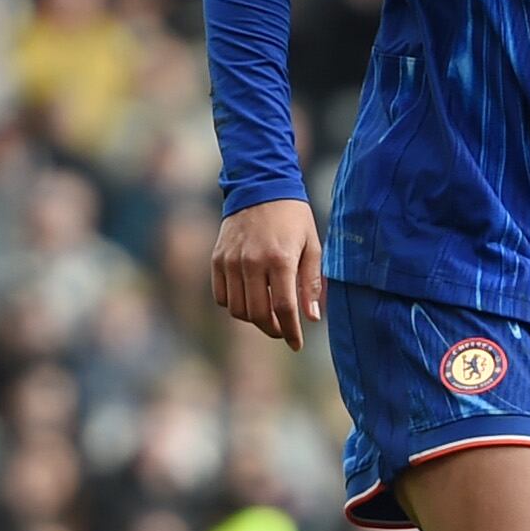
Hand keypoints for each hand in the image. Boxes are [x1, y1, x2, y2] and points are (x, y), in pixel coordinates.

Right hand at [211, 197, 323, 348]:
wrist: (259, 186)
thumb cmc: (293, 217)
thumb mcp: (312, 245)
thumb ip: (311, 283)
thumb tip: (312, 317)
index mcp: (280, 259)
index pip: (284, 308)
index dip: (291, 331)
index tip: (296, 344)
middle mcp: (252, 262)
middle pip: (258, 314)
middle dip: (273, 329)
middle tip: (283, 330)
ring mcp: (231, 261)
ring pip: (238, 309)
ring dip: (254, 319)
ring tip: (269, 314)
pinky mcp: (217, 259)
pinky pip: (222, 296)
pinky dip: (235, 305)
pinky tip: (250, 299)